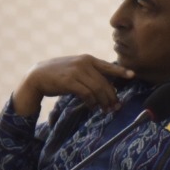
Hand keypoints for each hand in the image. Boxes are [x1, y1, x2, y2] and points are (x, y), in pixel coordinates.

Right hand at [15, 54, 133, 114]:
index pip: (108, 66)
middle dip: (111, 96)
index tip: (132, 76)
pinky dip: (91, 102)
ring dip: (103, 102)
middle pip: (104, 83)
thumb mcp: (75, 68)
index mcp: (87, 59)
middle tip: (115, 107)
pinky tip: (91, 107)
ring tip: (105, 110)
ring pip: (97, 89)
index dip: (121, 71)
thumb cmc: (58, 74)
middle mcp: (84, 63)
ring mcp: (77, 72)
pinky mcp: (69, 82)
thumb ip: (89, 72)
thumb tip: (105, 85)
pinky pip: (86, 94)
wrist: (37, 76)